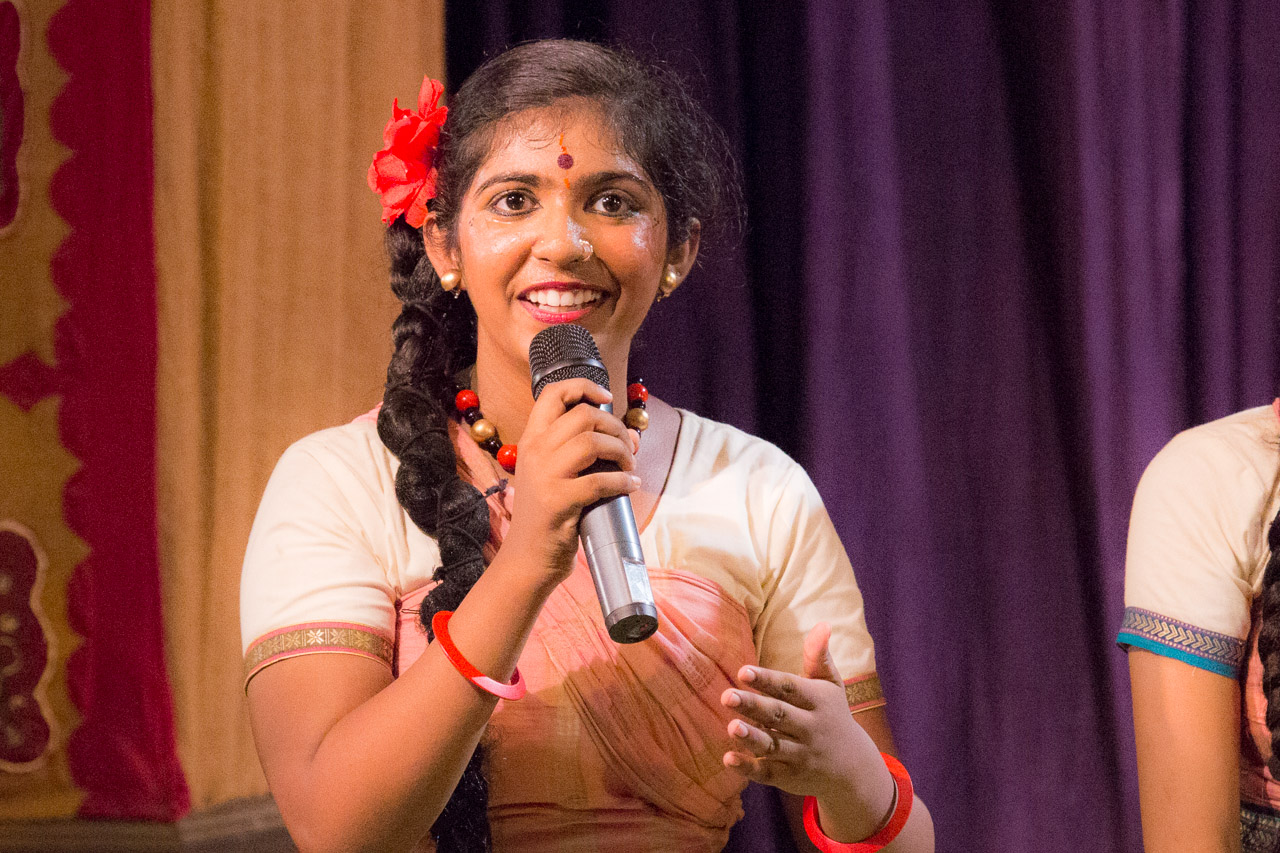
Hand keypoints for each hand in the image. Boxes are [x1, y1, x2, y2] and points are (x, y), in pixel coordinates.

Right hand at [500, 377, 640, 586]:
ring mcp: (544, 476)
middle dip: (615, 426)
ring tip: (629, 467)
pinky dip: (622, 481)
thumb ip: (585, 451)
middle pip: (583, 415)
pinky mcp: (558, 501)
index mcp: (531, 440)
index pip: (553, 394)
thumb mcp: (555, 475)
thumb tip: (630, 435)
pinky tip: (630, 486)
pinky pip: (600, 480)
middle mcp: (534, 451)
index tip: (606, 397)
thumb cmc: (549, 514)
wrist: (528, 558)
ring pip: (592, 442)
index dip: (584, 387)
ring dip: (621, 452)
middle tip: (627, 447)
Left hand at [720, 624, 882, 801]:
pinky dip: (748, 768)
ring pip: (774, 747)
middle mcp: (810, 729)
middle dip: (754, 706)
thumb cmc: (834, 716)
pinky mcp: (790, 778)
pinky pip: (768, 774)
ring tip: (731, 727)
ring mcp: (801, 755)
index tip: (744, 671)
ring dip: (752, 738)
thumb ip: (819, 658)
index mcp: (818, 703)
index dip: (767, 680)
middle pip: (779, 716)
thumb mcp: (832, 687)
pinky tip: (728, 759)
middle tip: (727, 696)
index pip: (790, 688)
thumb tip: (823, 624)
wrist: (854, 769)